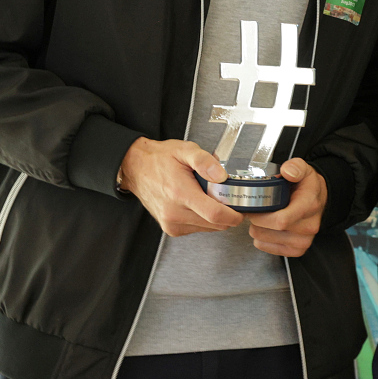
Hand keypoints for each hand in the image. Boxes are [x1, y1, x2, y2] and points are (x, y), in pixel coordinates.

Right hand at [116, 138, 241, 235]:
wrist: (136, 167)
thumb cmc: (160, 159)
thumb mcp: (185, 150)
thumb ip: (205, 161)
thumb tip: (222, 176)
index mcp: (180, 193)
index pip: (215, 215)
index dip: (233, 215)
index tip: (241, 210)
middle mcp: (174, 213)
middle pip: (215, 224)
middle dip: (226, 213)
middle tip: (225, 197)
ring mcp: (171, 223)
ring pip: (208, 228)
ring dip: (215, 217)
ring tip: (207, 197)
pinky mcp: (171, 229)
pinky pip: (197, 229)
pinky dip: (203, 219)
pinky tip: (197, 204)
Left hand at [246, 158, 328, 257]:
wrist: (319, 200)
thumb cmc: (308, 186)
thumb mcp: (304, 170)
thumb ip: (295, 167)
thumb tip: (287, 171)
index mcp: (309, 206)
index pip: (281, 220)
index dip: (261, 216)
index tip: (253, 208)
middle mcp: (308, 227)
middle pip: (269, 231)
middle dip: (255, 220)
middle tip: (254, 210)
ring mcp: (303, 241)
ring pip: (264, 240)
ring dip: (257, 229)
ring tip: (262, 218)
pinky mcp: (297, 250)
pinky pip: (268, 248)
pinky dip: (262, 239)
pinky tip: (266, 228)